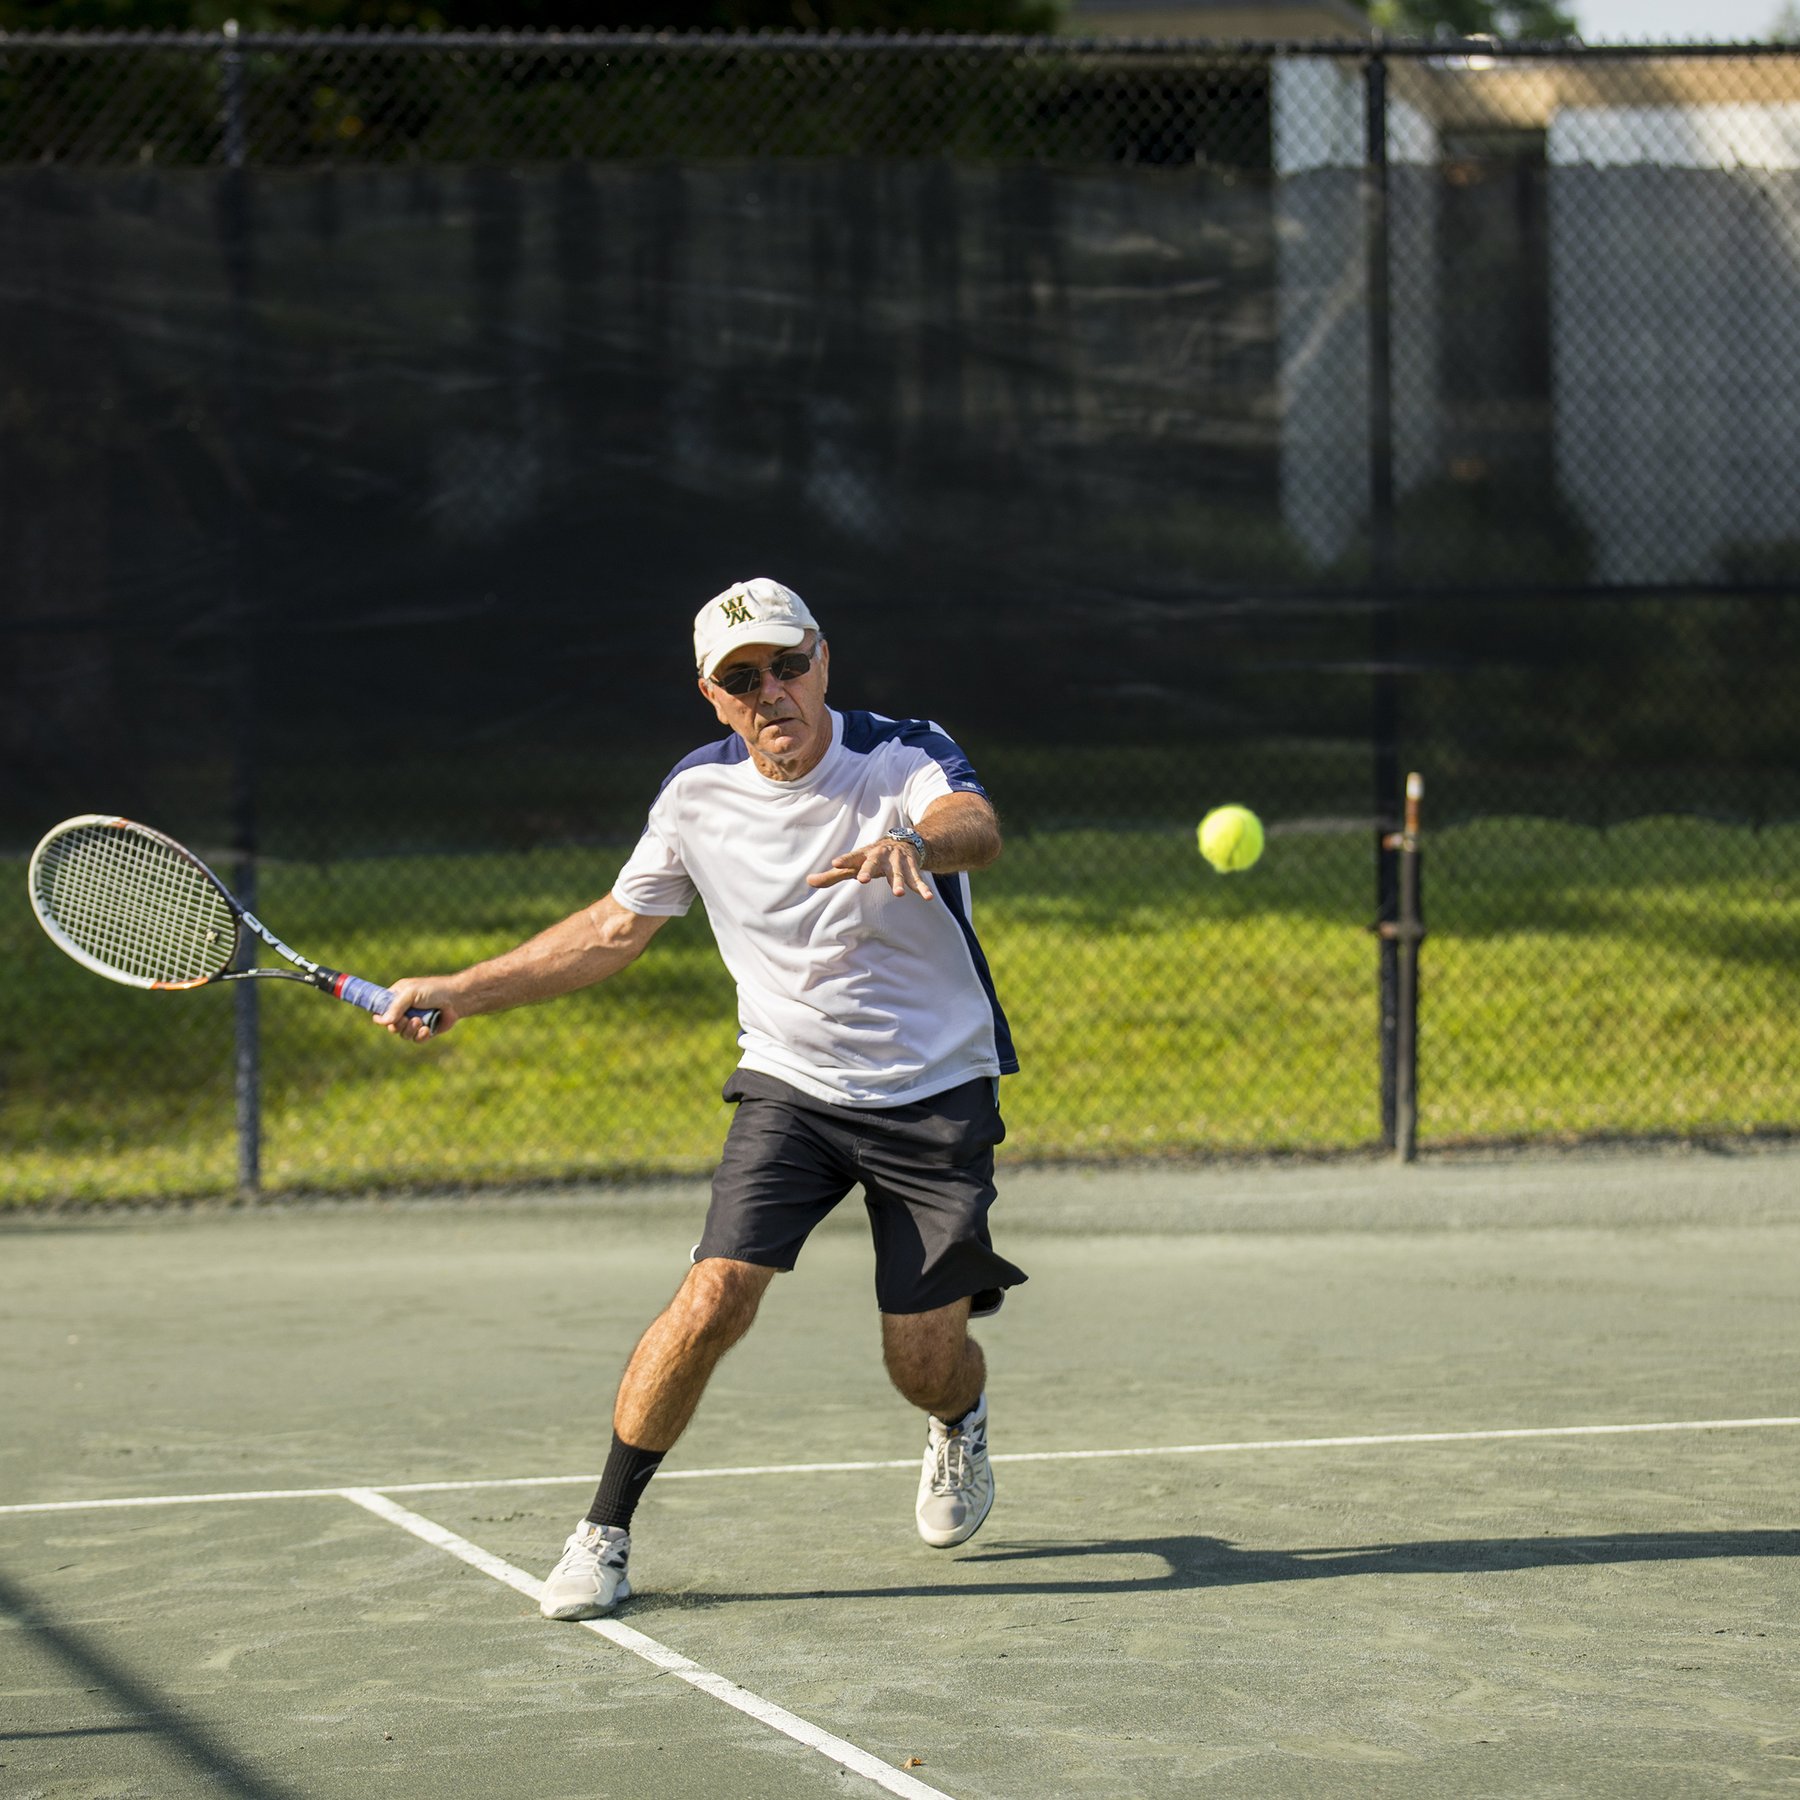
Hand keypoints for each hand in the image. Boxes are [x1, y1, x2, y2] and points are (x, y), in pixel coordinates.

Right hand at [376, 978, 458, 1040]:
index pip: (380, 1010)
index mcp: (396, 997)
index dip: (380, 1017)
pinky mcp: (425, 1030)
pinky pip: (416, 1039)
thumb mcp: (411, 993)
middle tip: (406, 1019)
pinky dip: (420, 1036)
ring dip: (409, 1030)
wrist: (456, 999)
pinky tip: (427, 1029)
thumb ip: (396, 1007)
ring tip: (419, 1021)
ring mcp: (414, 1021)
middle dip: (397, 1025)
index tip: (384, 1020)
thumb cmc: (433, 991)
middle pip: (390, 1026)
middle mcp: (404, 1010)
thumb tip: (382, 1022)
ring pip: (403, 1034)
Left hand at [806, 836, 933, 899]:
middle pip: (873, 863)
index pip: (851, 858)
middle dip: (869, 870)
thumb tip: (809, 881)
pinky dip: (922, 888)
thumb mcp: (853, 865)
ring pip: (897, 873)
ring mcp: (897, 862)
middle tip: (863, 879)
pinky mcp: (912, 868)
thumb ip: (832, 876)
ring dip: (898, 882)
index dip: (844, 860)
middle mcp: (880, 856)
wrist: (903, 842)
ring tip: (899, 894)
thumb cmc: (871, 858)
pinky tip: (927, 898)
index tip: (835, 864)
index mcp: (864, 855)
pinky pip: (917, 879)